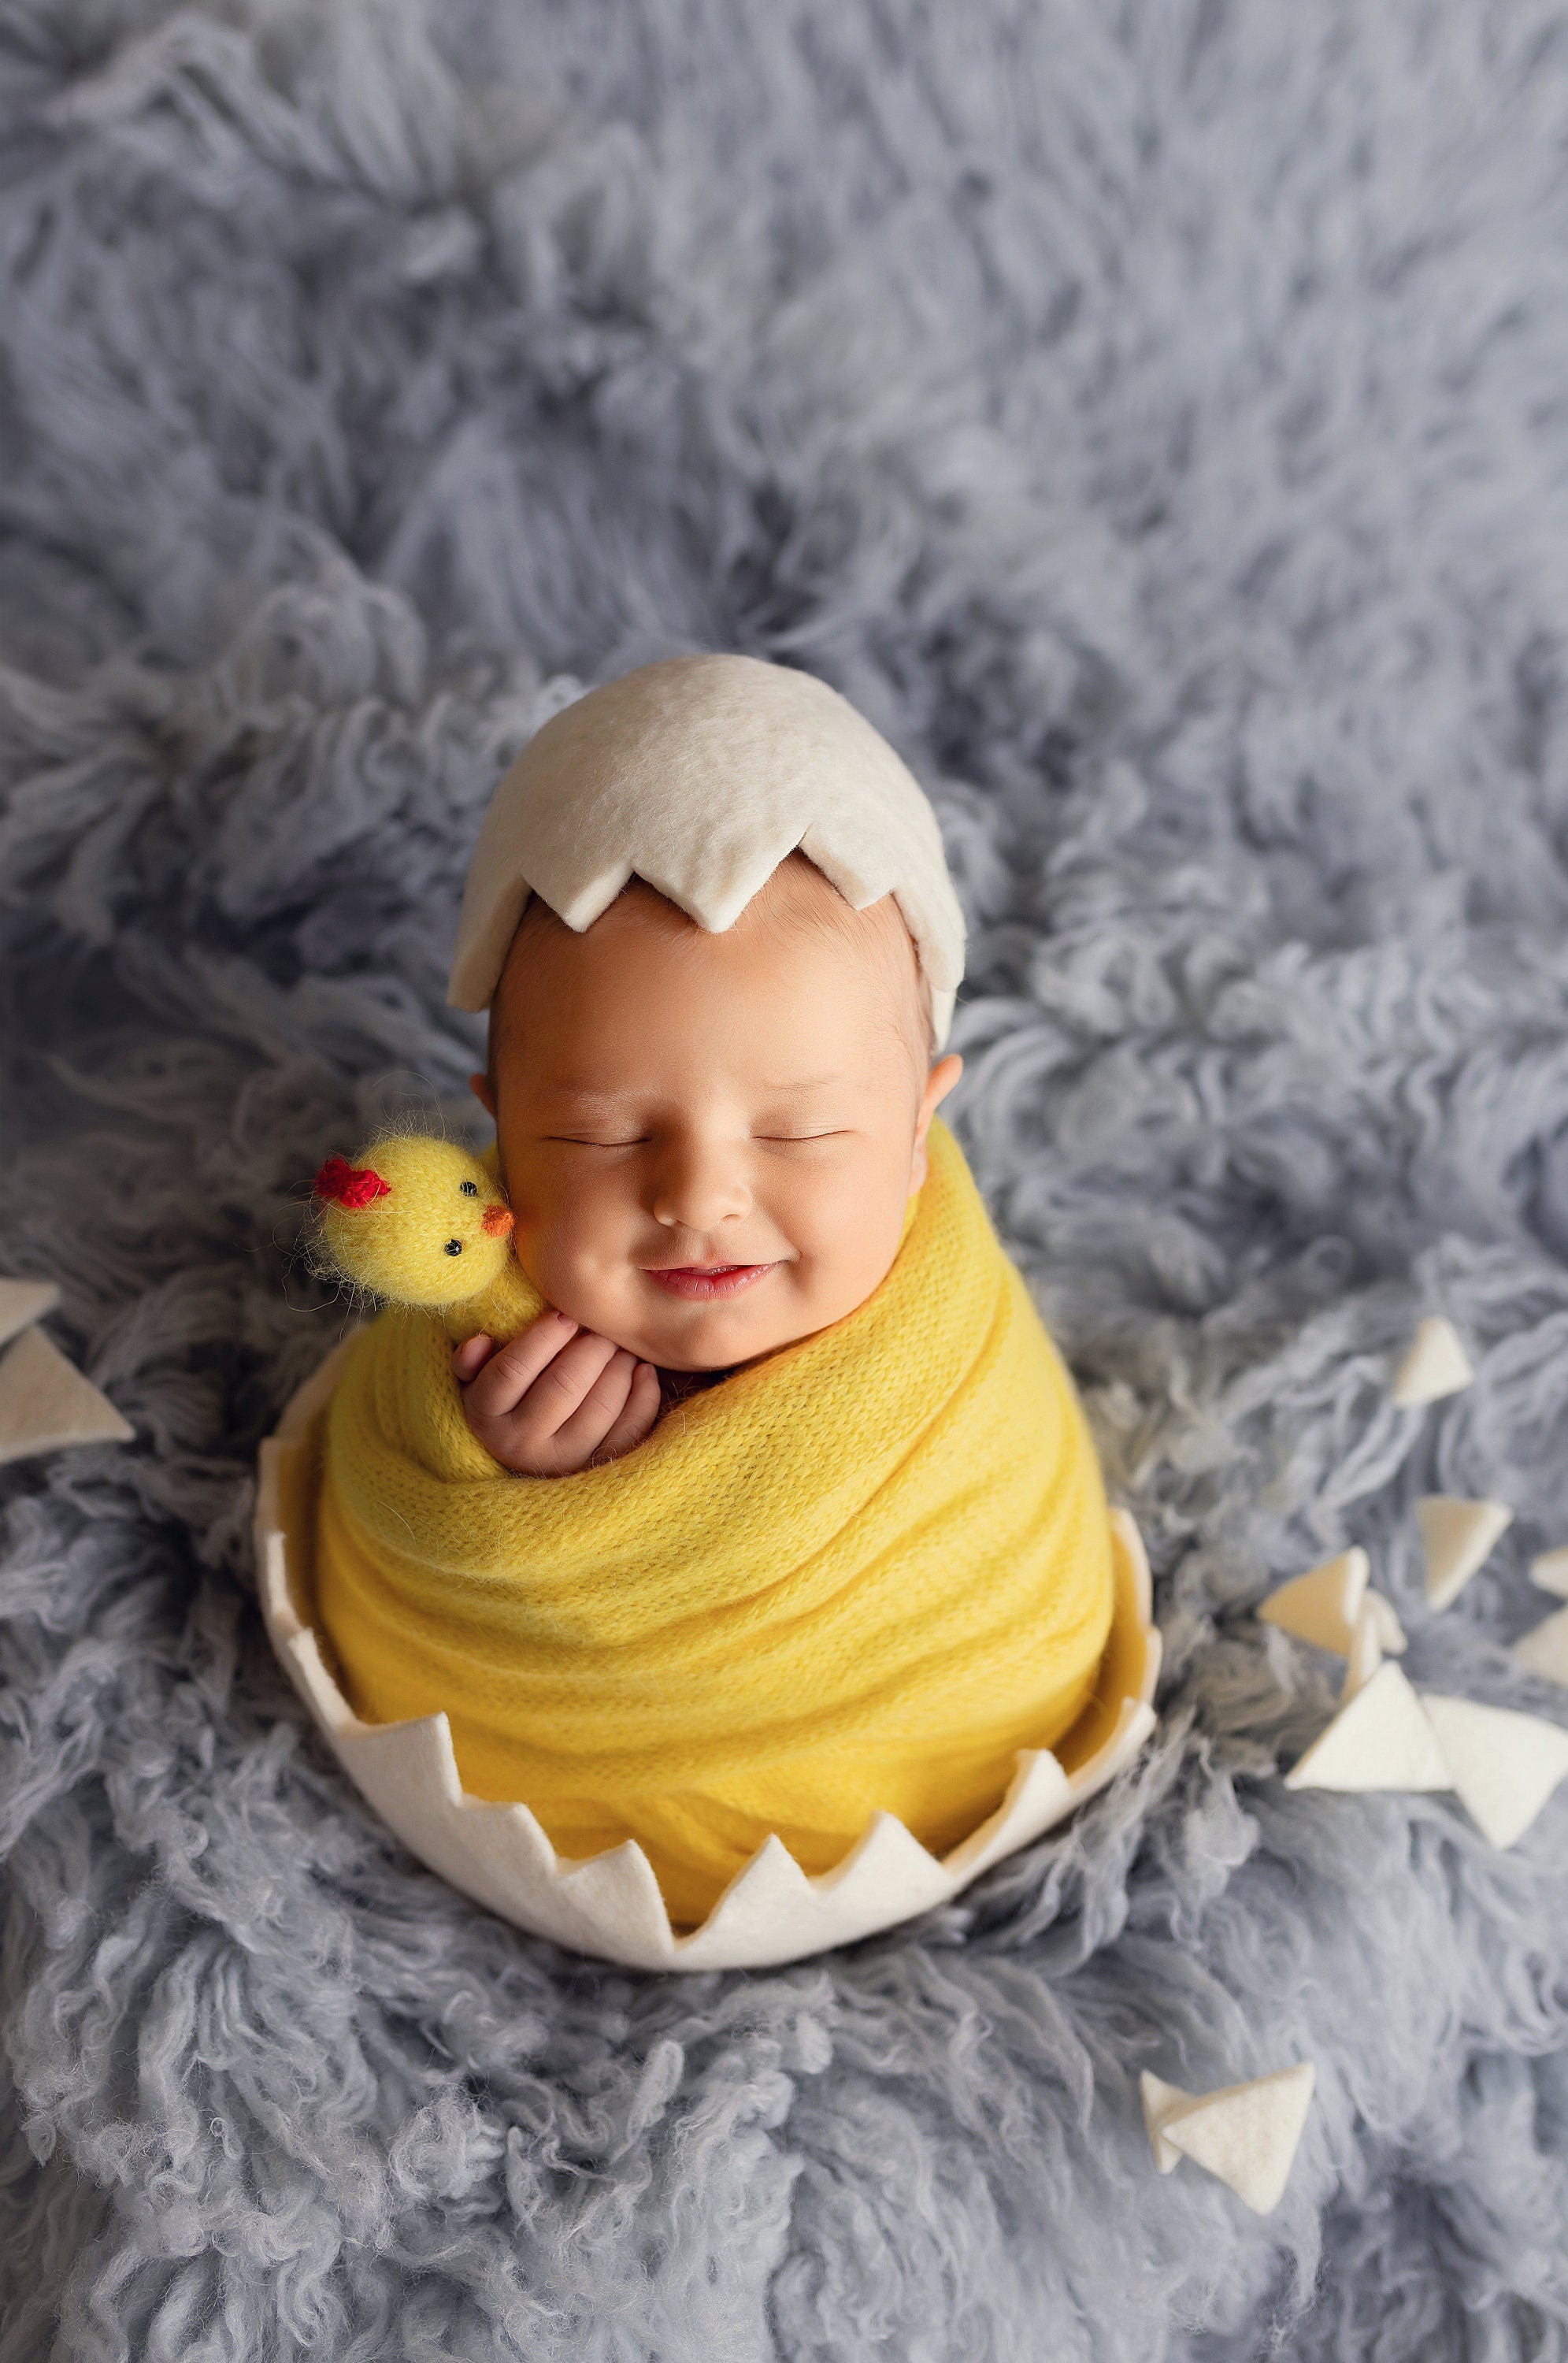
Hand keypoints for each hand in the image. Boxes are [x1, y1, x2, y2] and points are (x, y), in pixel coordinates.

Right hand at [451, 1310, 661, 1474]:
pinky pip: (630, 1430)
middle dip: (591, 1349)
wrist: (527, 1451)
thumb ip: (469, 1361)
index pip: (511, 1372)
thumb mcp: (474, 1381)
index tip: (565, 1315)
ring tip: (621, 1346)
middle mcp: (520, 1446)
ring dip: (619, 1368)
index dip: (541, 1338)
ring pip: (600, 1408)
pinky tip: (643, 1371)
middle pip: (563, 1387)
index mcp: (485, 1417)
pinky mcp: (599, 1468)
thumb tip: (479, 1342)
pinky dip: (644, 1396)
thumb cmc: (503, 1399)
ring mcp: (563, 1462)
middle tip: (603, 1328)